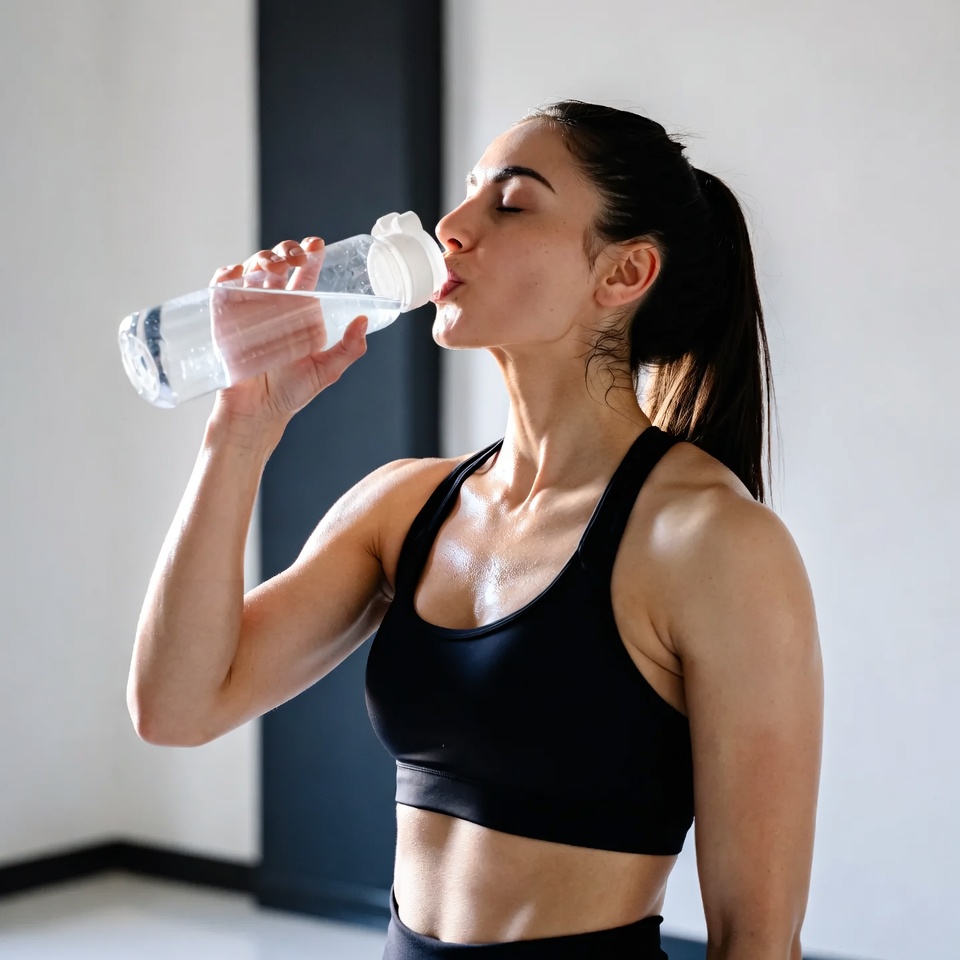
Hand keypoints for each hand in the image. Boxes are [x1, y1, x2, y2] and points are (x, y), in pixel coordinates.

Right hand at [208, 237, 367, 425]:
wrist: (259, 413)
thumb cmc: (292, 393)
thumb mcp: (327, 370)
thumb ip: (349, 348)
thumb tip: (363, 321)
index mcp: (298, 311)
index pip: (304, 274)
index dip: (309, 255)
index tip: (317, 245)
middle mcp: (272, 305)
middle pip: (276, 264)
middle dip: (284, 251)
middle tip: (295, 256)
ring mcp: (247, 310)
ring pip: (251, 271)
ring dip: (260, 259)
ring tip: (273, 266)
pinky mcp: (224, 320)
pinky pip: (221, 290)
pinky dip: (226, 276)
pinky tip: (237, 272)